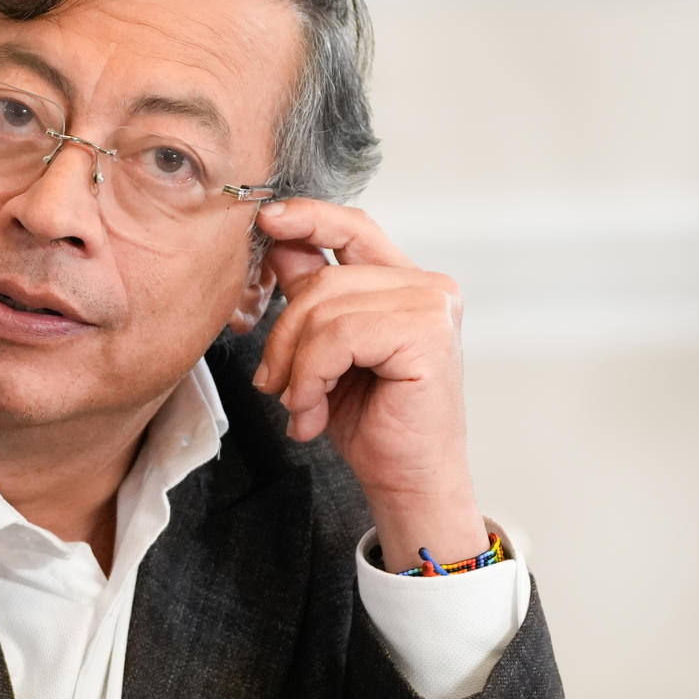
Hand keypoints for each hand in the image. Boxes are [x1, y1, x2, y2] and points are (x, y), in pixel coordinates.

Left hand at [251, 198, 484, 572]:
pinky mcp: (425, 335)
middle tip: (273, 384)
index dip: (309, 216)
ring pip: (324, 310)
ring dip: (295, 366)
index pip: (354, 228)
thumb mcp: (324, 350)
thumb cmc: (371, 423)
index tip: (267, 218)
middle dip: (283, 335)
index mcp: (404, 283)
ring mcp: (431, 307)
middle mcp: (427, 286)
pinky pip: (337, 337)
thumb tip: (279, 242)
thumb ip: (310, 296)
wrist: (406, 481)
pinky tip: (313, 411)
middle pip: (323, 280)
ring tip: (299, 406)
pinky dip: (310, 378)